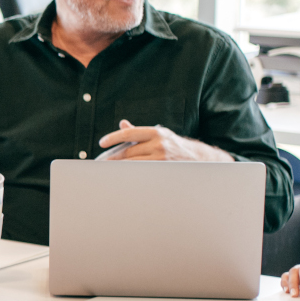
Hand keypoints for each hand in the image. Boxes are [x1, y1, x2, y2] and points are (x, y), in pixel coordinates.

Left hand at [98, 119, 221, 162]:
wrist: (198, 159)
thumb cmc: (174, 145)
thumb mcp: (159, 134)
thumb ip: (139, 132)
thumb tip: (122, 124)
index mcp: (156, 132)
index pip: (129, 133)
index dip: (113, 137)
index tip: (102, 143)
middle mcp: (159, 144)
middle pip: (128, 152)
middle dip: (113, 158)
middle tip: (102, 162)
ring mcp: (162, 159)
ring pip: (134, 165)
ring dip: (120, 168)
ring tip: (109, 170)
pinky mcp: (163, 170)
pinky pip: (142, 173)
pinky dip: (132, 174)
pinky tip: (124, 176)